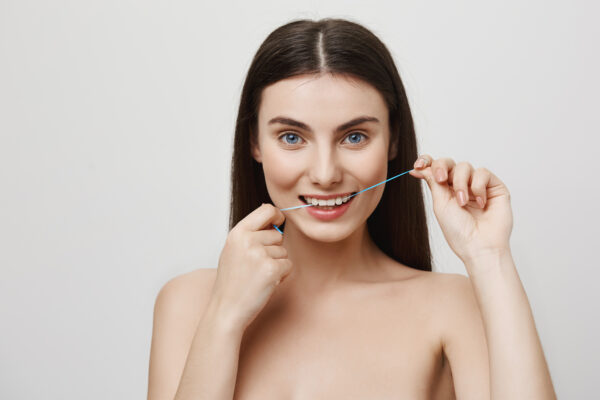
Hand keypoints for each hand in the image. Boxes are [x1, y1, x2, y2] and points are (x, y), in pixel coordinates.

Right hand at [210, 203, 291, 332]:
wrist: (226, 309)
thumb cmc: (232, 282)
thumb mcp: (233, 250)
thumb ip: (251, 234)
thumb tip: (275, 220)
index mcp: (237, 233)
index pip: (266, 209)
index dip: (277, 215)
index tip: (279, 222)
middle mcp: (248, 240)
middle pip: (278, 234)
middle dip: (273, 250)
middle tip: (256, 266)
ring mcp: (259, 254)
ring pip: (284, 251)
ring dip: (277, 264)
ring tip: (258, 276)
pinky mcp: (271, 269)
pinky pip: (288, 266)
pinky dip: (282, 275)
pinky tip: (266, 283)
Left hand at [409, 155, 512, 264]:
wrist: (479, 245)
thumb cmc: (459, 231)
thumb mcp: (440, 204)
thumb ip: (433, 182)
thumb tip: (419, 168)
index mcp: (445, 191)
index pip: (435, 168)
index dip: (427, 162)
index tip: (418, 165)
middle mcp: (461, 186)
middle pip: (448, 163)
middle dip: (442, 167)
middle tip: (441, 179)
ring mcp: (477, 186)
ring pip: (465, 166)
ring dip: (461, 183)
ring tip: (462, 202)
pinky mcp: (494, 186)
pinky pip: (483, 173)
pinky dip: (478, 187)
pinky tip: (480, 203)